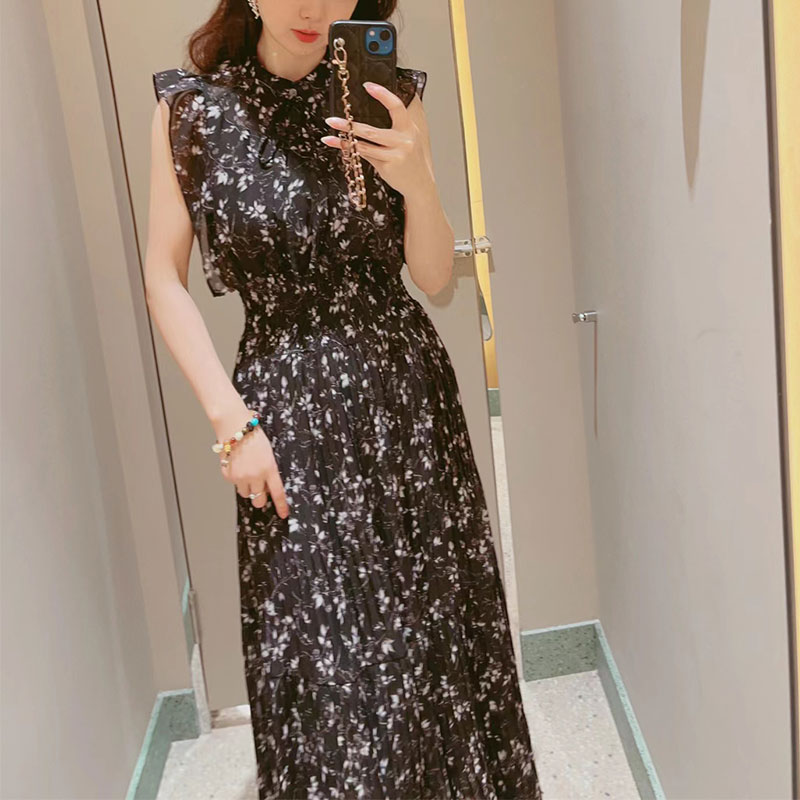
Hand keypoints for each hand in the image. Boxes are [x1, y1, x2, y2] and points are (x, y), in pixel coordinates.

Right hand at [215, 413, 289, 518]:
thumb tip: (267, 486)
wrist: (235, 426)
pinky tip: (237, 465)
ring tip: (247, 472)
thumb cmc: (253, 436)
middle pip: (258, 499)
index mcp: (269, 468)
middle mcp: (255, 475)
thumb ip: (269, 470)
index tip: (283, 514)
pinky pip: (234, 484)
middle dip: (260, 497)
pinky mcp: (228, 475)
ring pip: (245, 493)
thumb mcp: (268, 453)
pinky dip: (236, 479)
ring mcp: (240, 477)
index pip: (277, 492)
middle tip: (259, 490)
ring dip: (247, 487)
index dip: (281, 505)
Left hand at [321, 81, 431, 198]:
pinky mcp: (387, 167)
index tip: (367, 86)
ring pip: (365, 144)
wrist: (419, 183)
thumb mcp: (409, 137)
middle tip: (333, 119)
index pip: (396, 107)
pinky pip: (365, 155)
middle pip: (372, 131)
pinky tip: (338, 144)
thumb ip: (397, 124)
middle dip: (350, 125)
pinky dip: (350, 149)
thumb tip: (375, 109)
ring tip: (330, 131)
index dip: (383, 95)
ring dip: (345, 137)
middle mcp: (403, 141)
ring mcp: (395, 155)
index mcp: (409, 128)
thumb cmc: (411, 158)